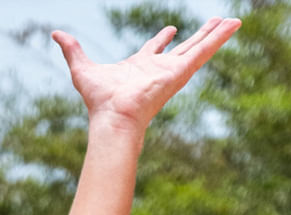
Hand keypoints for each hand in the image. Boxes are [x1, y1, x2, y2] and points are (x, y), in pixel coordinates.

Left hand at [52, 16, 241, 133]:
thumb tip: (56, 34)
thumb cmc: (98, 100)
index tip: (171, 30)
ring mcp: (172, 71)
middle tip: (212, 23)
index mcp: (139, 67)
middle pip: (182, 48)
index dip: (161, 39)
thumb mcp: (81, 68)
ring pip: (199, 47)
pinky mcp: (181, 72)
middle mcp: (158, 69)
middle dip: (197, 35)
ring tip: (233, 21)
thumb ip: (72, 50)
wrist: (113, 117)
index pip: (154, 49)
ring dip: (215, 34)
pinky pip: (205, 50)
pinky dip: (220, 37)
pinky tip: (235, 24)